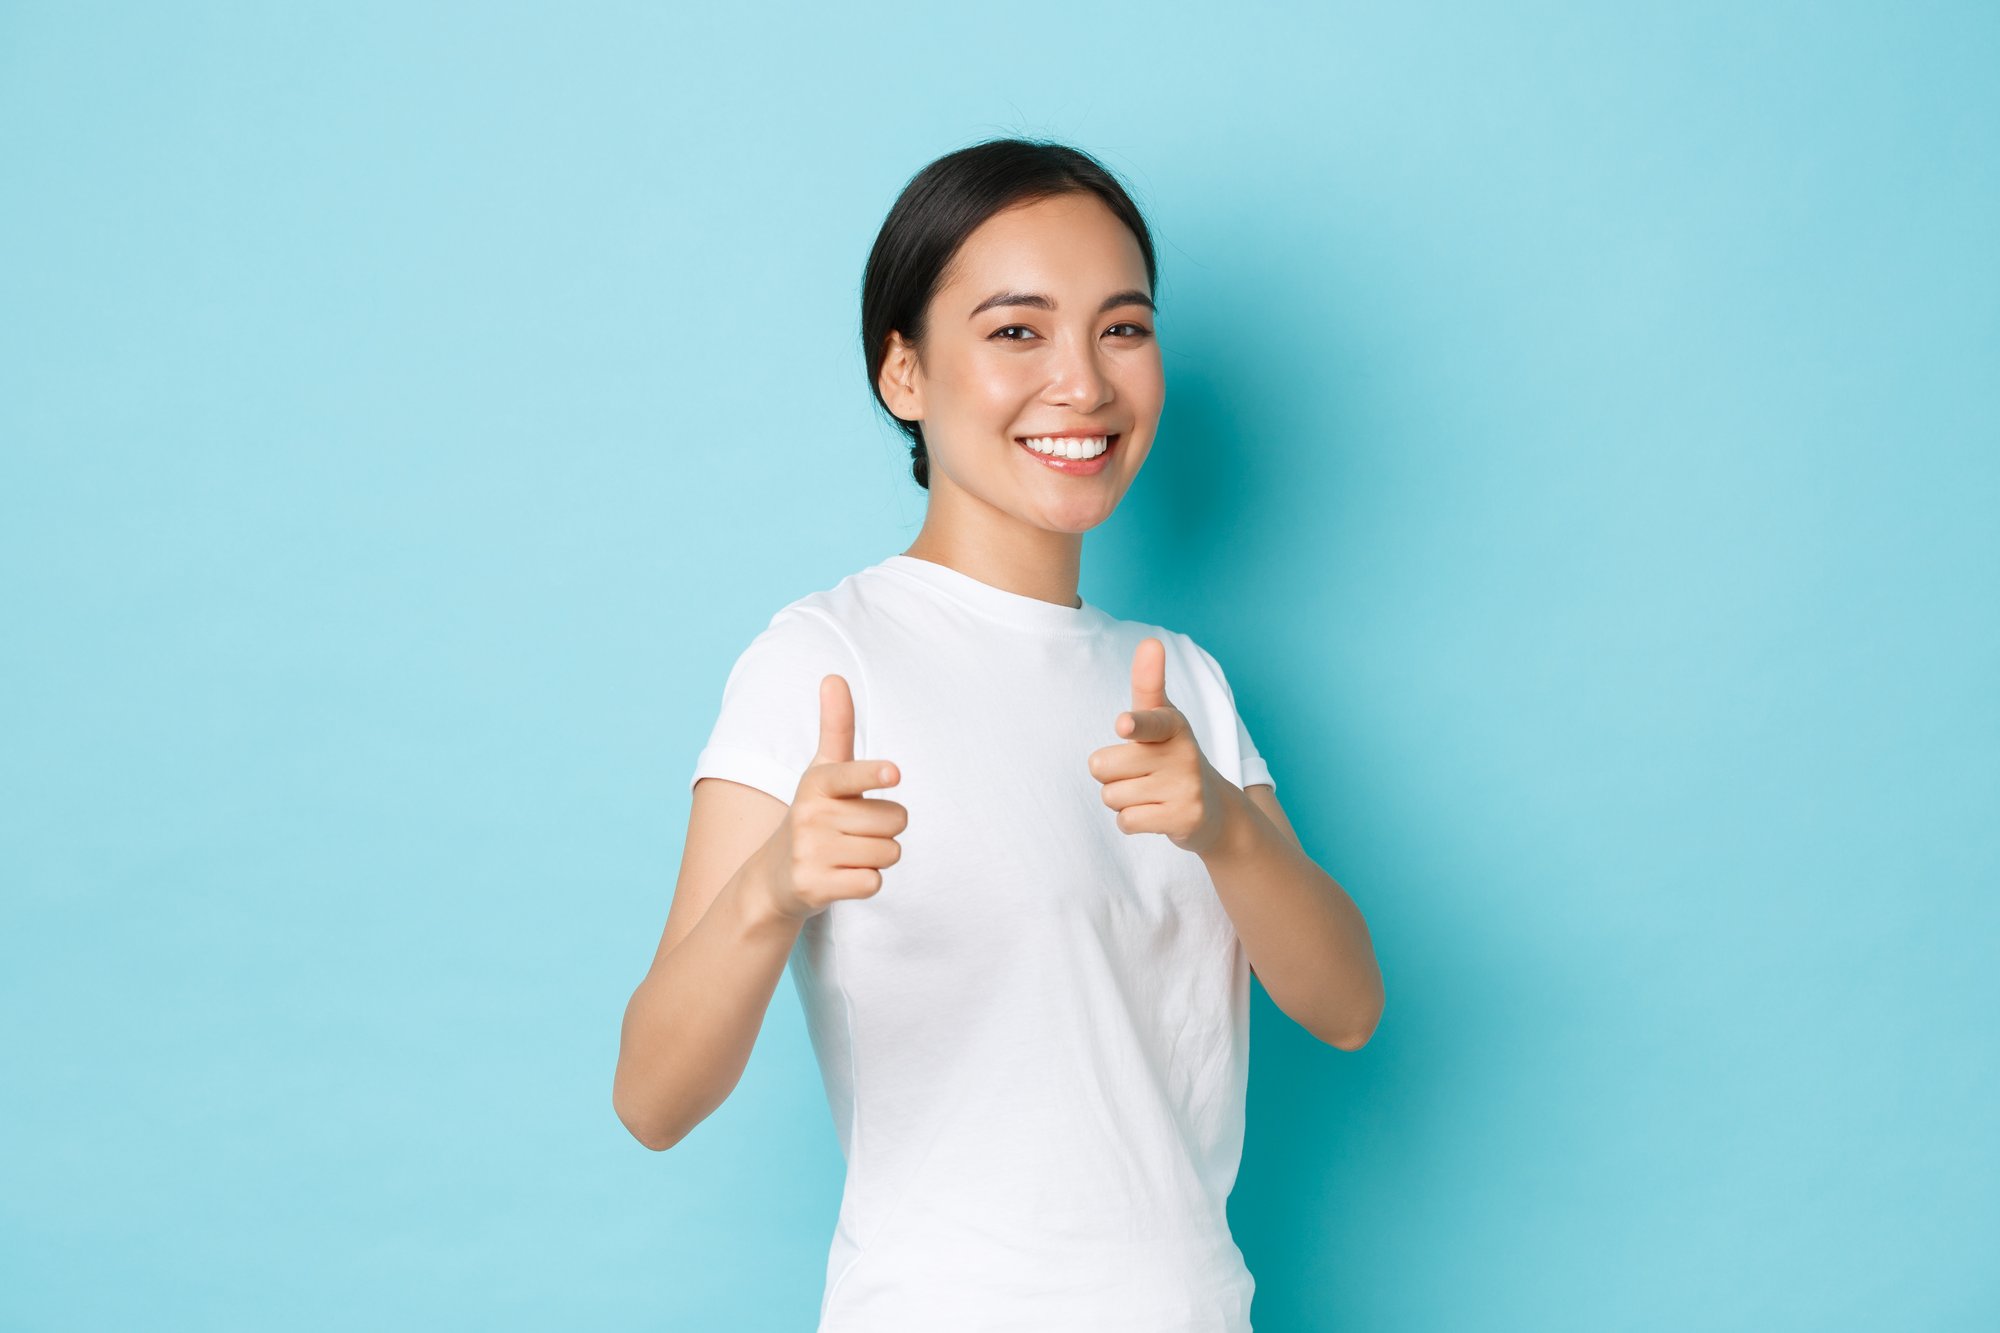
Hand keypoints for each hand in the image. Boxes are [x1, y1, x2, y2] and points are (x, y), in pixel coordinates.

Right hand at [764, 674, 905, 920]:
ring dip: (878, 857)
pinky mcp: (814, 886)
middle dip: (885, 829)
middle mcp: (810, 815)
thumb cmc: (814, 815)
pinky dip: (866, 882)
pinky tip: (842, 877)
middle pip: (894, 820)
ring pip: (888, 853)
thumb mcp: (821, 770)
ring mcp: (809, 852)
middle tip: (853, 832)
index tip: (894, 772)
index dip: (874, 774)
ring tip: (847, 854)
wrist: (774, 878)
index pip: (852, 774)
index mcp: (817, 782)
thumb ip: (836, 727)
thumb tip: (833, 675)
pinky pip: (873, 883)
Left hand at [1087, 637, 1228, 854]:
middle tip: (1140, 773)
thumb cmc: (1173, 756)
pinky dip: (1131, 821)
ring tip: (1150, 793)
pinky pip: (1126, 821)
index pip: (1149, 720)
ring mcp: (1187, 788)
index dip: (1134, 724)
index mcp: (1173, 724)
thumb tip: (1151, 641)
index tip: (1124, 724)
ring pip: (1111, 796)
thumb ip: (1149, 683)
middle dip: (1111, 774)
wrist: (1215, 810)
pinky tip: (1155, 813)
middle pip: (1102, 766)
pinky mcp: (1184, 819)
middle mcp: (1183, 753)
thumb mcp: (1163, 719)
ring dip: (1121, 799)